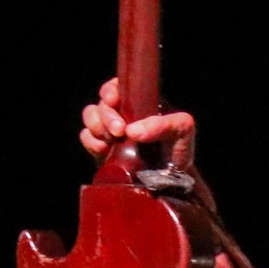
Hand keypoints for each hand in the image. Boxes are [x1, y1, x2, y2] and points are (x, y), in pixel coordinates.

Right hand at [79, 78, 196, 167]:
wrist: (170, 181)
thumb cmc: (178, 149)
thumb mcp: (182, 131)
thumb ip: (165, 125)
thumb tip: (133, 131)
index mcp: (139, 102)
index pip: (118, 86)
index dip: (110, 90)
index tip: (113, 100)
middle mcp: (122, 112)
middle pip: (102, 103)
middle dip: (107, 116)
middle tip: (118, 132)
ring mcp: (110, 129)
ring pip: (90, 116)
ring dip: (96, 126)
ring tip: (109, 141)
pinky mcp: (101, 148)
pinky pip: (86, 137)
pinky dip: (90, 141)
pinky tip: (103, 150)